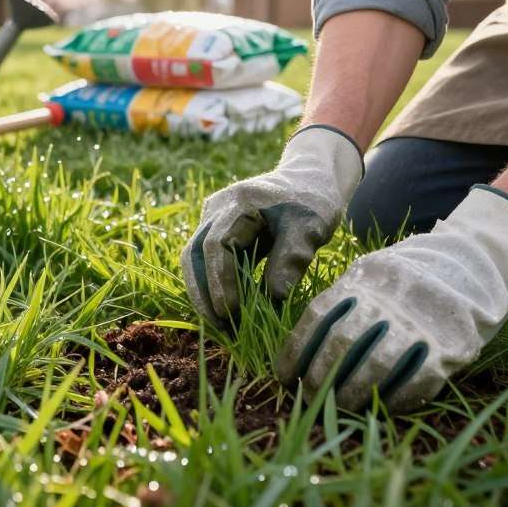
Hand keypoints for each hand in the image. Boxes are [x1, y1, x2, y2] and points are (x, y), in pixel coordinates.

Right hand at [181, 125, 362, 324]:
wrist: (309, 179)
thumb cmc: (313, 201)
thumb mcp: (311, 227)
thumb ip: (292, 258)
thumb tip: (273, 298)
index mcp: (239, 202)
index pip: (217, 245)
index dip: (221, 281)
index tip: (232, 313)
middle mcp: (218, 208)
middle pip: (194, 253)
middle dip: (203, 292)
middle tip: (221, 327)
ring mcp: (213, 218)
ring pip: (194, 258)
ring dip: (204, 292)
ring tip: (222, 326)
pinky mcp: (218, 230)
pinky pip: (206, 260)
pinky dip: (214, 285)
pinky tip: (227, 310)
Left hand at [276, 186, 507, 411]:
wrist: (470, 266)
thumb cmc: (404, 279)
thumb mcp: (369, 273)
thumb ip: (340, 302)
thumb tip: (300, 346)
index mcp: (363, 279)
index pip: (319, 317)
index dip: (297, 350)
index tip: (284, 376)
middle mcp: (388, 300)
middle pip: (344, 343)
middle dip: (320, 376)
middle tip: (307, 397)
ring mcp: (420, 323)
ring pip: (376, 365)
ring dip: (351, 393)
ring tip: (337, 407)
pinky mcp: (450, 348)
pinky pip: (415, 381)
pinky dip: (392, 399)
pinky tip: (377, 409)